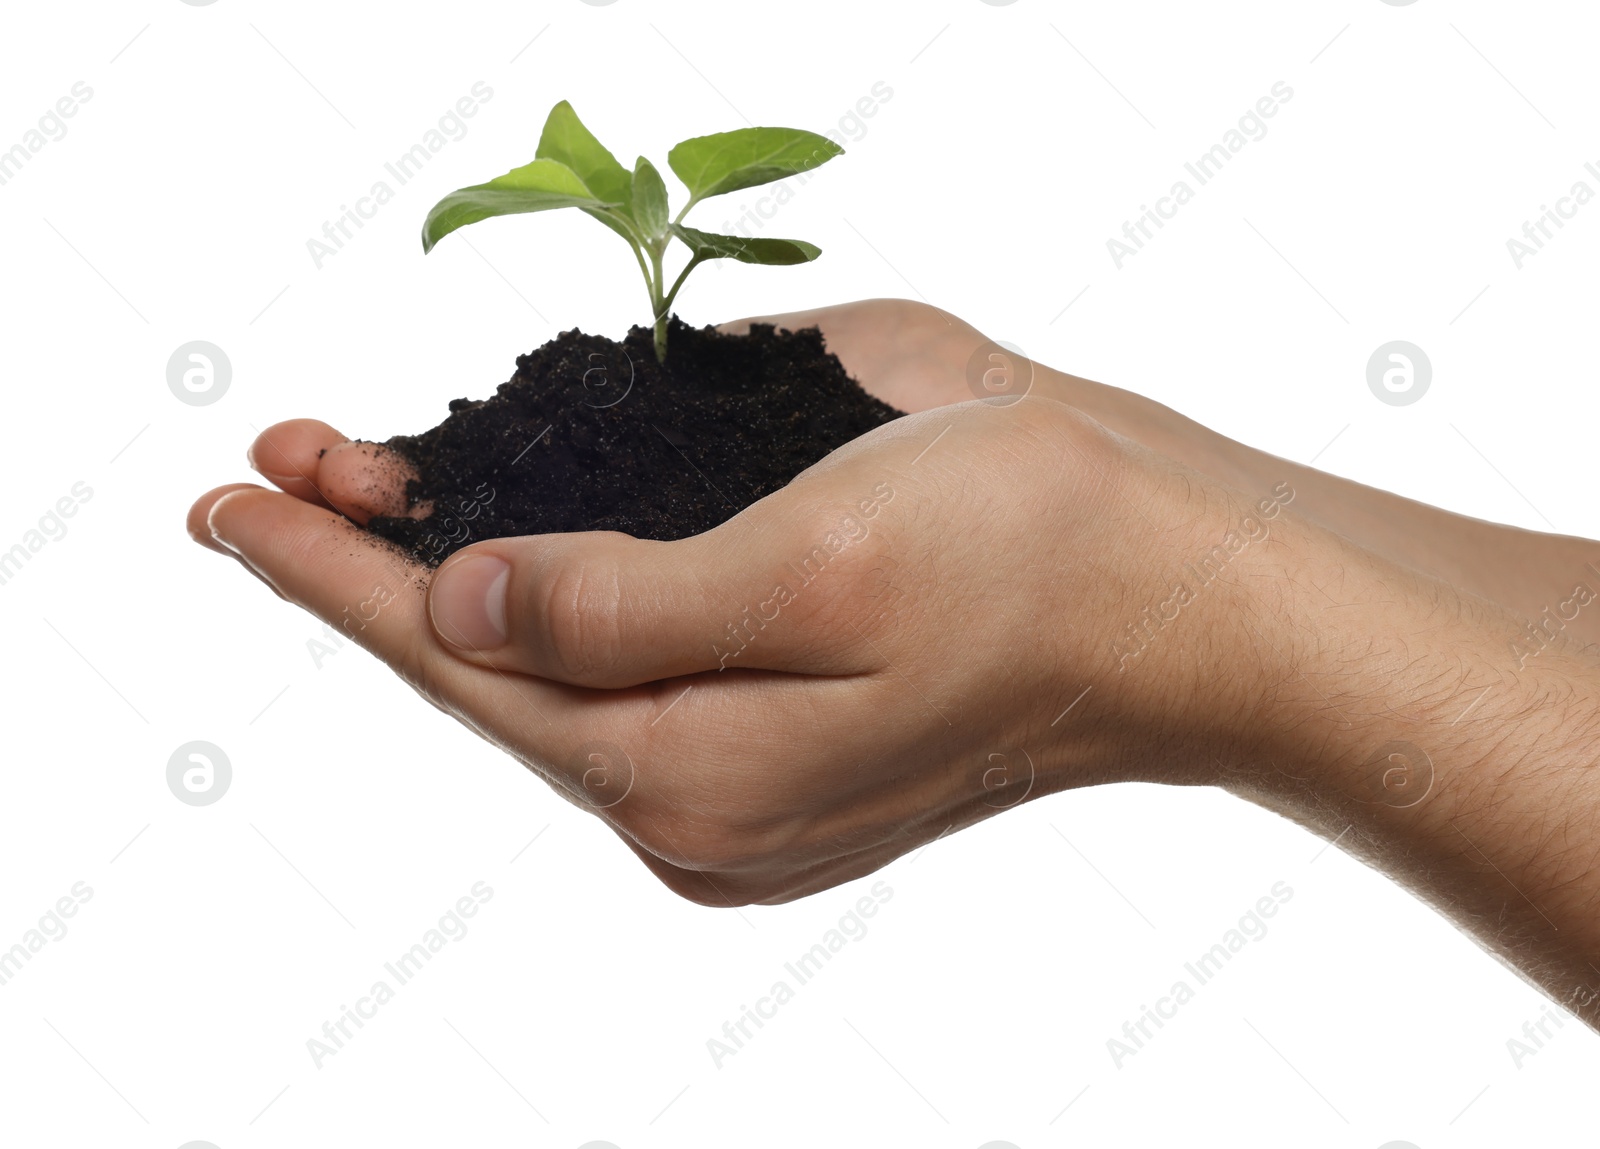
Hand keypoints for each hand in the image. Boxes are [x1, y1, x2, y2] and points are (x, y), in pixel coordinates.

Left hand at [190, 394, 1315, 905]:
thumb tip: (460, 600)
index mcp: (693, 775)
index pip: (461, 663)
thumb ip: (616, 599)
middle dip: (383, 564)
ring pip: (557, 673)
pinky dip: (559, 598)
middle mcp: (702, 801)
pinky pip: (631, 669)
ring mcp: (743, 788)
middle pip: (494, 675)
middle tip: (282, 466)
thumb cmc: (1030, 562)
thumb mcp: (811, 564)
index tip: (232, 502)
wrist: (1182, 599)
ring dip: (464, 573)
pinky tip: (514, 548)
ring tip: (369, 483)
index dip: (336, 573)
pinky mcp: (786, 747)